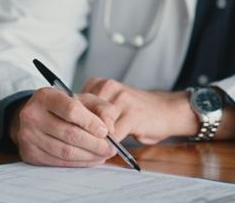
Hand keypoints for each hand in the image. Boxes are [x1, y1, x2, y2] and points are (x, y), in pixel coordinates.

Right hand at [9, 87, 118, 166]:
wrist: (36, 117)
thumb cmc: (65, 107)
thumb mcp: (84, 100)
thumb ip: (102, 109)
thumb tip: (110, 129)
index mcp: (46, 96)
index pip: (71, 110)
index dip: (91, 123)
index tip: (106, 131)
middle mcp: (32, 115)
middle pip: (69, 134)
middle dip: (95, 144)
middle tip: (111, 149)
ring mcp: (29, 136)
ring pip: (65, 151)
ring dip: (89, 156)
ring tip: (103, 155)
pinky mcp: (30, 153)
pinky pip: (59, 162)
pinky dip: (78, 163)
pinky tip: (91, 159)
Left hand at [81, 78, 199, 143]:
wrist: (167, 109)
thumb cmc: (136, 110)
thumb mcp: (110, 105)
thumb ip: (92, 112)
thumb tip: (68, 128)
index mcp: (98, 84)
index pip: (72, 105)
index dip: (70, 124)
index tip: (70, 137)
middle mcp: (107, 87)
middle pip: (81, 115)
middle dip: (80, 134)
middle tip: (81, 147)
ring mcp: (120, 99)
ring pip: (95, 126)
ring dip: (95, 142)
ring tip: (97, 150)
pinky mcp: (132, 114)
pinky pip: (113, 135)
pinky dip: (110, 147)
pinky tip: (112, 150)